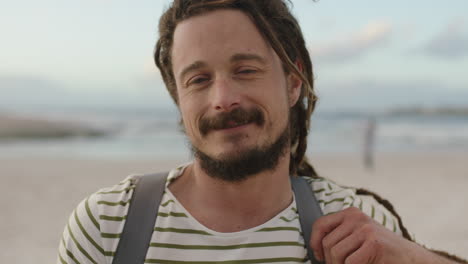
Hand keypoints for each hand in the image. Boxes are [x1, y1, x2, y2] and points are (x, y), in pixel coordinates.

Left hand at [310, 207, 451, 263]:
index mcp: (351, 213)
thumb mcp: (358, 236)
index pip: (320, 224)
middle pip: (327, 243)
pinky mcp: (374, 243)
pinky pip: (350, 262)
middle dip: (330, 260)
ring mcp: (366, 229)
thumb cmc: (382, 251)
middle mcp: (357, 217)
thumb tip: (315, 248)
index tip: (319, 256)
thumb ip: (340, 236)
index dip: (315, 242)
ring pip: (336, 253)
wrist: (411, 258)